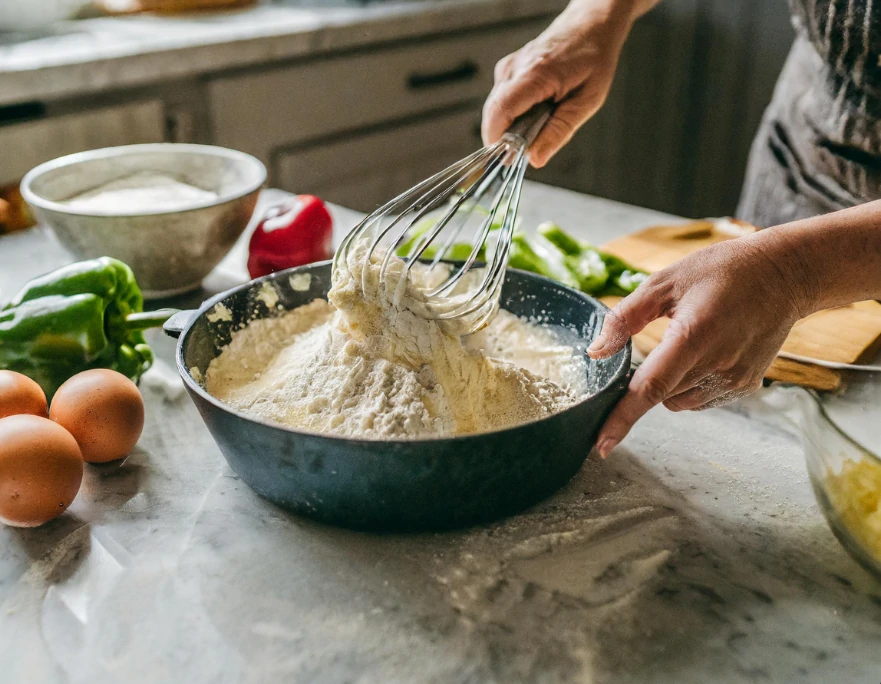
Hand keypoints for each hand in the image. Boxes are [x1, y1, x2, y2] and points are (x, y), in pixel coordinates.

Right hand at [482, 0, 638, 167]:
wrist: (591, 24)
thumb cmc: (594, 58)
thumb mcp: (587, 101)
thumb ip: (560, 131)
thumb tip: (535, 159)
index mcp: (535, 75)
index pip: (499, 113)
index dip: (498, 141)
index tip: (510, 158)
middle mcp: (515, 69)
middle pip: (492, 115)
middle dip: (506, 137)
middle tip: (532, 144)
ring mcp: (508, 68)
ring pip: (495, 110)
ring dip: (512, 125)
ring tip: (541, 119)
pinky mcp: (507, 70)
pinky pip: (501, 101)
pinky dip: (515, 113)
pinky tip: (536, 109)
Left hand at [586, 234, 811, 456]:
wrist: (784, 274)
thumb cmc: (722, 271)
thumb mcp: (666, 281)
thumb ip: (625, 317)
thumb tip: (596, 352)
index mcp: (693, 336)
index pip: (649, 388)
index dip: (622, 418)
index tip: (602, 445)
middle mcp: (717, 364)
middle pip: (660, 394)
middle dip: (647, 378)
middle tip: (660, 341)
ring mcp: (735, 379)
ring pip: (679, 401)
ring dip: (670, 383)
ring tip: (690, 342)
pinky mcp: (746, 386)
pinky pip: (701, 399)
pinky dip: (692, 384)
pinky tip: (707, 352)